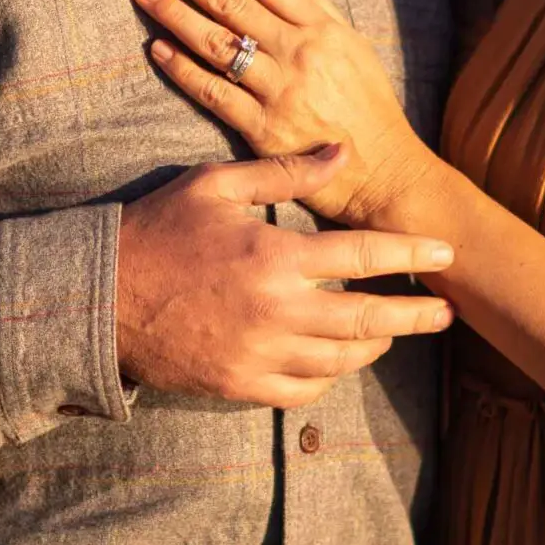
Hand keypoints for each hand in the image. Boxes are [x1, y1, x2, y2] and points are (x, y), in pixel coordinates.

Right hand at [116, 147, 453, 406]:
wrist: (97, 296)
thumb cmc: (159, 229)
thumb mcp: (217, 185)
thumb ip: (285, 171)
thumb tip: (343, 153)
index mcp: (274, 256)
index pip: (363, 256)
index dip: (412, 254)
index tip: (446, 252)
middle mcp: (274, 312)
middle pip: (368, 320)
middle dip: (415, 315)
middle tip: (447, 311)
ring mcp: (257, 355)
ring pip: (341, 361)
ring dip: (375, 345)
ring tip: (393, 330)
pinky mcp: (238, 387)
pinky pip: (303, 391)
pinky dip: (329, 376)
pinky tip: (337, 358)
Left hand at [132, 0, 429, 223]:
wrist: (384, 171)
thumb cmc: (368, 106)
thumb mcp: (355, 47)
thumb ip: (319, 13)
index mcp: (320, 27)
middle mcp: (298, 53)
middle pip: (231, 2)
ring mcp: (279, 91)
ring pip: (216, 43)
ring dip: (173, 12)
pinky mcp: (263, 129)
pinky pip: (213, 92)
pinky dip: (182, 68)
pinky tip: (156, 47)